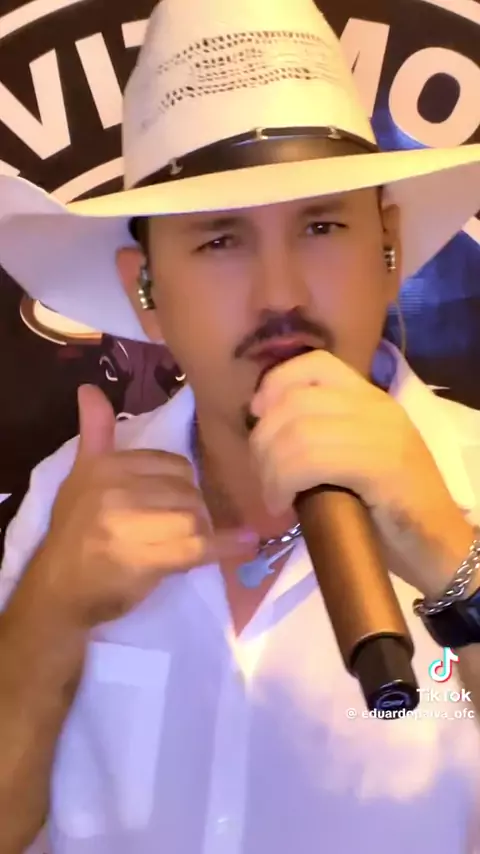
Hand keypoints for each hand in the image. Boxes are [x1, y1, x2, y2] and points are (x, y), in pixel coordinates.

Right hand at [29, 386, 256, 628]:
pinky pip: (197, 546)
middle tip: (180, 530)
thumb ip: (95, 432)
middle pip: (187, 490)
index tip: (175, 504)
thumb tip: (90, 387)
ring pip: (194, 516)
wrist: (57, 589)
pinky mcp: (144, 558)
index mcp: (106, 465)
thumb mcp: (81, 475)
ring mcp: (129, 524)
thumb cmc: (75, 533)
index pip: (172, 463)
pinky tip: (246, 543)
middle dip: (194, 510)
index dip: (182, 485)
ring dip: (203, 531)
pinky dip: (226, 546)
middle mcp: (116, 488)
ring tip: (190, 544)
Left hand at [249, 351, 473, 597]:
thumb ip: (323, 436)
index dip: (275, 385)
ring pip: (297, 433)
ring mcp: (381, 434)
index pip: (314, 364)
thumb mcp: (355, 459)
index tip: (258, 418)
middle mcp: (377, 407)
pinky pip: (311, 460)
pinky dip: (283, 483)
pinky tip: (283, 505)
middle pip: (294, 401)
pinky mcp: (380, 466)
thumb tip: (268, 433)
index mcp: (371, 399)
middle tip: (264, 477)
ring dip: (271, 470)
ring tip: (274, 497)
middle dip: (263, 441)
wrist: (441, 547)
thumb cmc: (390, 511)